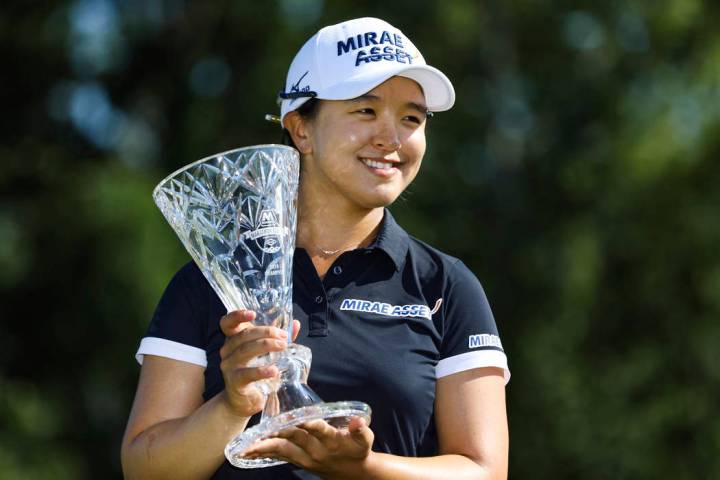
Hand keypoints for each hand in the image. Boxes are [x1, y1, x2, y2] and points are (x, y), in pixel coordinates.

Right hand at [219, 310, 299, 416]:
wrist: (244, 401)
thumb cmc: (255, 372)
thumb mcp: (267, 353)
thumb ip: (279, 338)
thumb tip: (296, 324)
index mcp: (233, 340)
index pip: (228, 323)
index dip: (237, 316)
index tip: (253, 313)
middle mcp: (227, 351)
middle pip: (243, 335)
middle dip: (265, 332)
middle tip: (283, 336)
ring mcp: (229, 366)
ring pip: (245, 350)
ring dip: (266, 346)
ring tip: (282, 347)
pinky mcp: (234, 382)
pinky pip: (247, 374)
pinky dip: (261, 371)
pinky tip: (274, 370)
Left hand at [243, 416, 374, 478]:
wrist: (355, 474)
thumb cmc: (359, 451)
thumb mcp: (365, 440)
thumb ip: (361, 429)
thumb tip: (358, 420)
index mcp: (332, 441)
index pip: (319, 430)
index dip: (309, 423)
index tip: (298, 418)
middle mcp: (317, 451)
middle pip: (293, 440)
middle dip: (275, 434)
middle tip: (257, 432)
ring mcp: (307, 459)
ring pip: (283, 451)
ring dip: (264, 448)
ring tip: (246, 447)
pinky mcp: (300, 462)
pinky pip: (280, 457)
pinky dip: (266, 453)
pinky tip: (251, 451)